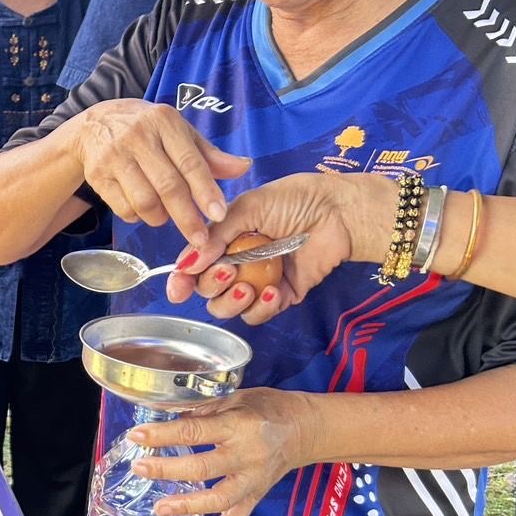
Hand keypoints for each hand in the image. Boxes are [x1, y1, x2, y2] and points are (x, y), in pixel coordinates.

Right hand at [73, 99, 250, 244]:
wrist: (95, 125)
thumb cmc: (146, 130)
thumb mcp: (178, 132)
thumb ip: (208, 155)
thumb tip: (243, 168)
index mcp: (164, 122)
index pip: (190, 162)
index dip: (206, 191)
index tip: (219, 214)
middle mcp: (138, 136)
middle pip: (167, 186)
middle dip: (187, 217)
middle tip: (200, 239)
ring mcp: (114, 156)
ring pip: (144, 201)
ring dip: (160, 217)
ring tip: (165, 214)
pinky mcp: (97, 175)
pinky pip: (123, 208)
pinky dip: (138, 216)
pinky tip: (143, 209)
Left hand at [124, 387, 316, 515]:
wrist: (304, 429)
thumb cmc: (267, 408)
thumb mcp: (235, 397)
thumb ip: (202, 410)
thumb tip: (164, 417)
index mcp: (240, 426)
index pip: (195, 432)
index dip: (163, 435)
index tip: (138, 436)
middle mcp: (248, 456)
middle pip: (203, 468)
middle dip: (167, 470)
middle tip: (140, 468)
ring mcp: (253, 481)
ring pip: (218, 500)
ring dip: (186, 506)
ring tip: (159, 508)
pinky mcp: (255, 498)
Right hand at [166, 172, 392, 324]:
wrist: (338, 212)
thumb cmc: (294, 200)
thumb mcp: (247, 207)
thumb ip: (215, 236)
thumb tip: (186, 264)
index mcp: (223, 240)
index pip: (193, 266)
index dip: (181, 280)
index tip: (178, 290)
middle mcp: (236, 264)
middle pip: (206, 290)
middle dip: (210, 286)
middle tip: (228, 272)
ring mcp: (257, 282)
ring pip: (227, 308)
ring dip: (231, 302)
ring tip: (248, 286)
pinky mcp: (281, 297)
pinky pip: (258, 315)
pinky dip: (261, 308)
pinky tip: (273, 291)